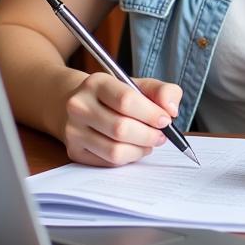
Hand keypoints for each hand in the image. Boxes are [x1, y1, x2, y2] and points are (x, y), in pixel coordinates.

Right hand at [61, 74, 181, 167]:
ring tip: (149, 142)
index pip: (126, 100)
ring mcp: (73, 130)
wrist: (83, 105)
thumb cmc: (117, 96)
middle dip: (149, 135)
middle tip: (161, 136)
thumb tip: (171, 110)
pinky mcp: (74, 151)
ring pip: (115, 150)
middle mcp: (79, 106)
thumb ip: (162, 92)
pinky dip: (128, 157)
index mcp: (96, 83)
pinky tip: (133, 148)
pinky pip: (109, 162)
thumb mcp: (139, 86)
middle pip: (120, 129)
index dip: (151, 113)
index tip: (166, 120)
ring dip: (140, 149)